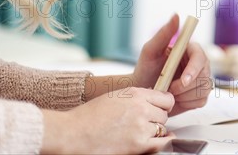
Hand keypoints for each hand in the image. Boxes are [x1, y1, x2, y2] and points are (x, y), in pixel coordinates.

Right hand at [42, 87, 173, 153]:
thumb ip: (136, 97)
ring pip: (162, 128)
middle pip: (164, 114)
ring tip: (141, 132)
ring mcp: (141, 126)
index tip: (160, 109)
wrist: (72, 134)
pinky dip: (164, 142)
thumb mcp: (114, 97)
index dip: (163, 104)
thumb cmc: (87, 117)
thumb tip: (152, 100)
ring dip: (156, 131)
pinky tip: (162, 141)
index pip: (165, 98)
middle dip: (157, 118)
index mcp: (135, 94)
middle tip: (145, 123)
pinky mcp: (138, 144)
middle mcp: (141, 108)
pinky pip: (163, 143)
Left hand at [132, 14, 211, 115]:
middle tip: (167, 89)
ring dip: (184, 95)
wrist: (143, 91)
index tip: (183, 81)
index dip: (194, 70)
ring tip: (168, 92)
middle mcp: (200, 63)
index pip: (200, 57)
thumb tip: (176, 15)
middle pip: (204, 75)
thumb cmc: (145, 68)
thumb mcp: (150, 50)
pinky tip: (175, 99)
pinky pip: (201, 101)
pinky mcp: (201, 94)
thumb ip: (164, 33)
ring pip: (203, 89)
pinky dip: (186, 103)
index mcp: (190, 50)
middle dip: (185, 87)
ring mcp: (203, 79)